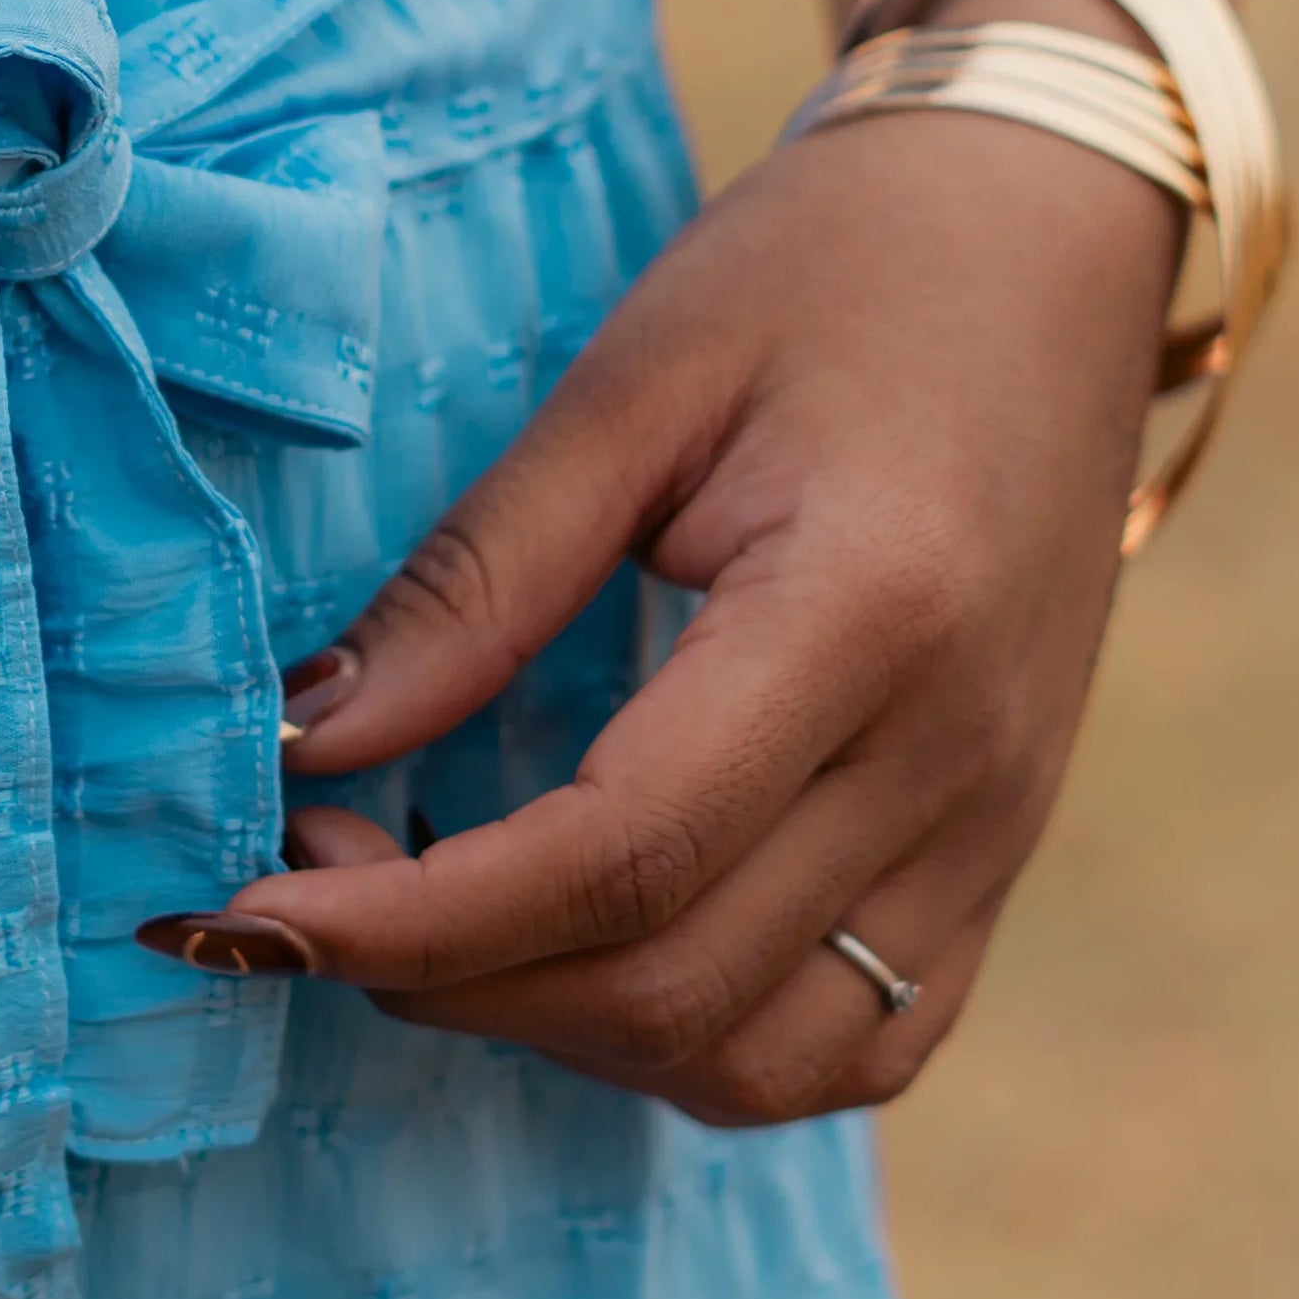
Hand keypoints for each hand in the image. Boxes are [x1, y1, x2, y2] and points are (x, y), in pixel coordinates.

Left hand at [147, 106, 1181, 1123]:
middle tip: (312, 877)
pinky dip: (695, 1041)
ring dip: (564, 1030)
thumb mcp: (632, 380)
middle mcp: (958, 759)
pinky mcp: (1003, 858)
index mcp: (872, 612)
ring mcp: (998, 830)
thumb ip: (476, 579)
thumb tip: (308, 740)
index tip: (249, 907)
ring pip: (761, 1060)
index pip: (621, 855)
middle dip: (452, 977)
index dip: (417, 919)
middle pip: (674, 984)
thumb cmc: (830, 274)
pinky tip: (586, 944)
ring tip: (441, 917)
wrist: (1048, 238)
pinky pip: (855, 1045)